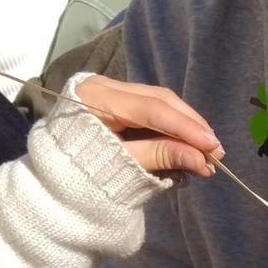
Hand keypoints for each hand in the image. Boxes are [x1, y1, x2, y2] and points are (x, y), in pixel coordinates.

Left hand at [73, 74, 223, 177]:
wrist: (51, 181)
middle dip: (190, 124)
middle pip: (159, 99)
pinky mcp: (118, 100)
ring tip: (207, 147)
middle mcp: (104, 86)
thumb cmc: (80, 174)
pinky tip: (189, 139)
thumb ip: (160, 157)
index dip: (184, 127)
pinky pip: (152, 107)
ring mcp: (111, 91)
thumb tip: (202, 160)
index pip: (151, 109)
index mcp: (96, 98)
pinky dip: (172, 124)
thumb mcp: (121, 165)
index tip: (212, 145)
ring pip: (159, 101)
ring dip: (185, 124)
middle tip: (216, 149)